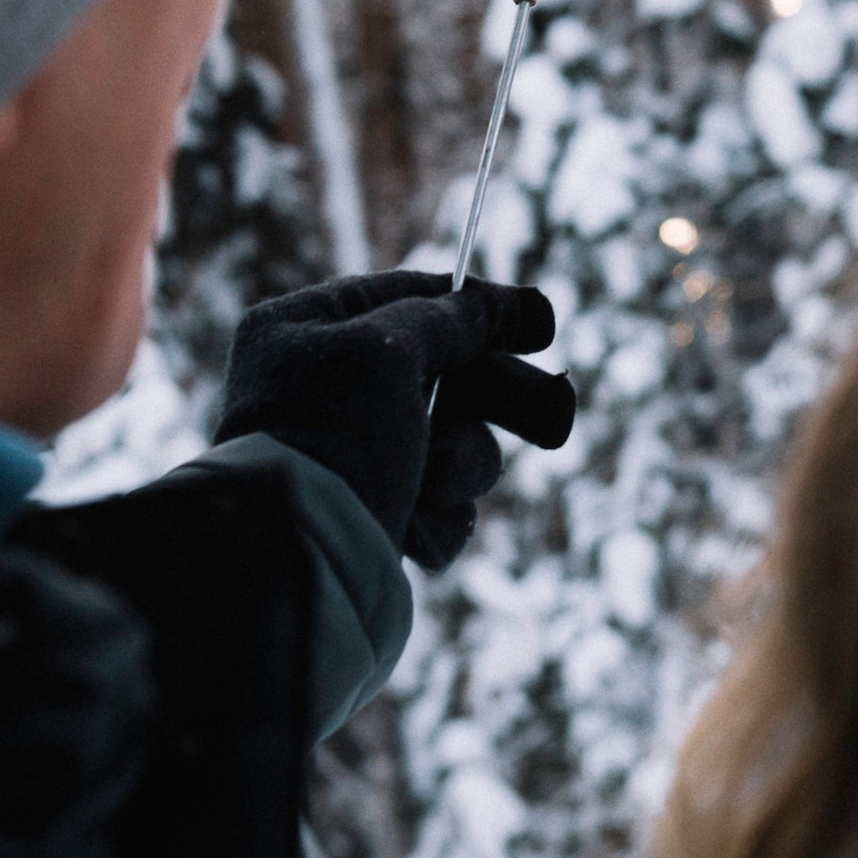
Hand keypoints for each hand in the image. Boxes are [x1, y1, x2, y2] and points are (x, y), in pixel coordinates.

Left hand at [212, 271, 575, 568]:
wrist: (299, 560)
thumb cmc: (334, 438)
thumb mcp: (389, 351)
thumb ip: (449, 319)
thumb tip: (493, 302)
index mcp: (305, 330)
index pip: (410, 298)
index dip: (482, 309)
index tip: (544, 323)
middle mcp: (322, 387)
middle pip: (443, 373)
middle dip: (502, 396)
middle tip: (558, 417)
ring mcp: (350, 454)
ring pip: (452, 441)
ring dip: (462, 461)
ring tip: (440, 483)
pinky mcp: (373, 516)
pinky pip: (437, 503)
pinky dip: (437, 515)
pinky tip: (414, 530)